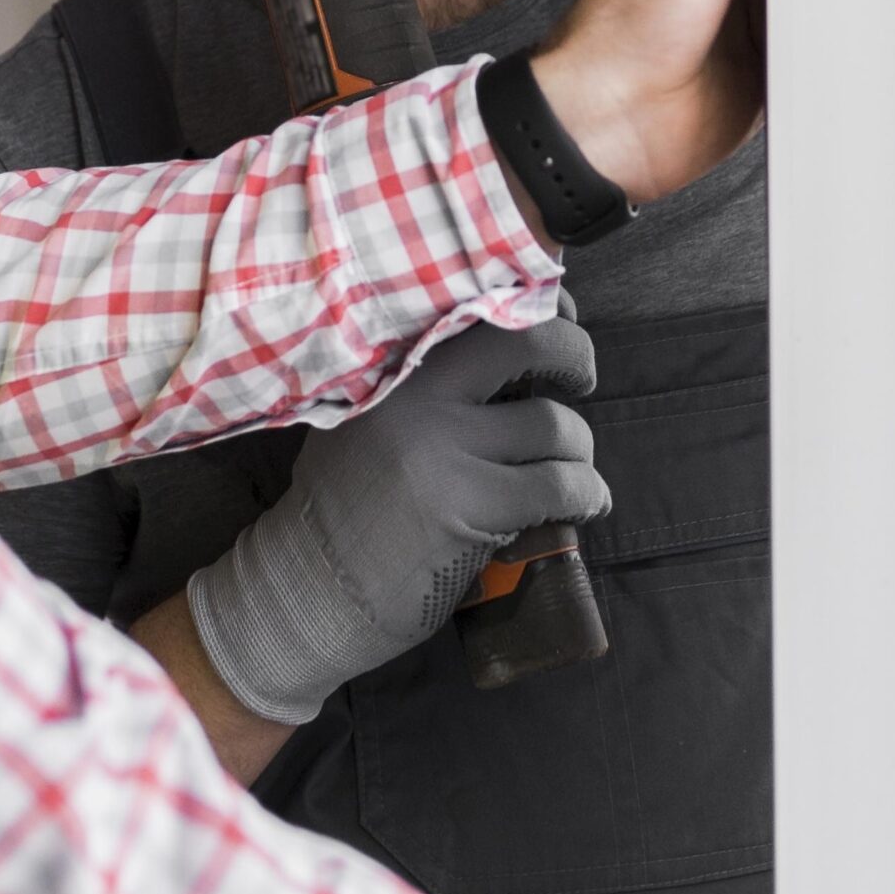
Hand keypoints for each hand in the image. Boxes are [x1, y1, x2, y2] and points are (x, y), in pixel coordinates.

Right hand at [187, 307, 608, 723]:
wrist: (306, 591)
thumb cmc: (341, 506)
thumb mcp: (362, 418)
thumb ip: (421, 381)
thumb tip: (511, 346)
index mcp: (391, 365)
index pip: (478, 304)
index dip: (536, 302)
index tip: (559, 316)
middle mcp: (415, 393)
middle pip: (528, 342)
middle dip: (574, 353)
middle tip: (582, 377)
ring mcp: (442, 449)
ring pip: (554, 425)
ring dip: (579, 450)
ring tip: (573, 468)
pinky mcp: (468, 507)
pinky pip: (558, 487)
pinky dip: (587, 494)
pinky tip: (588, 503)